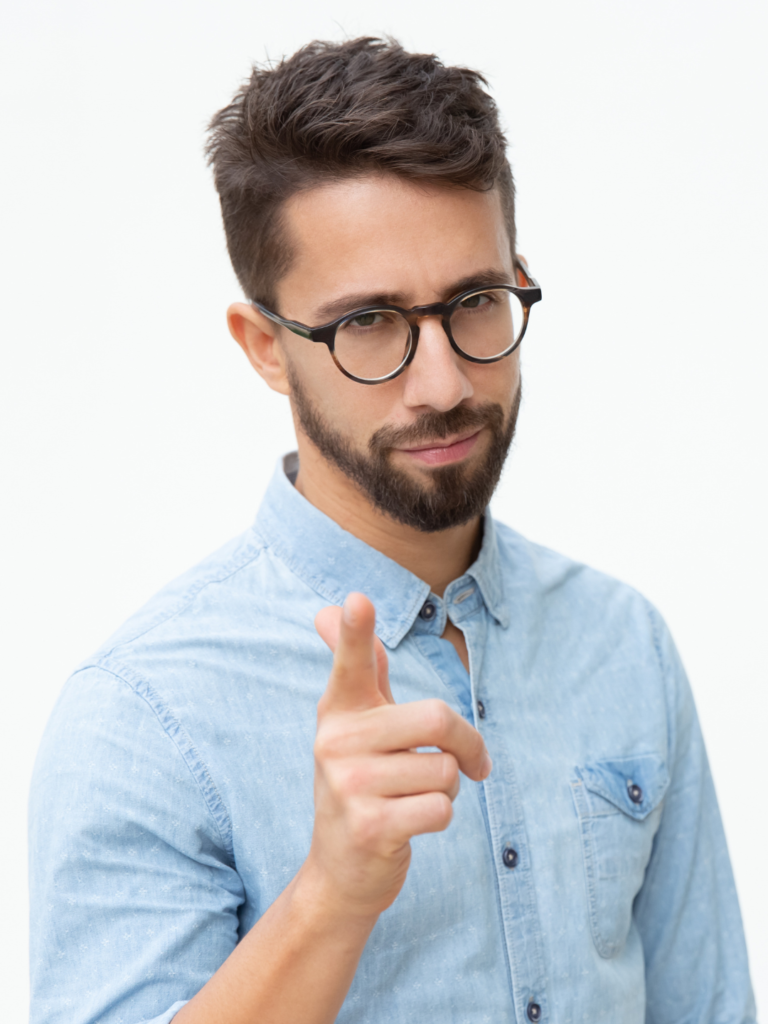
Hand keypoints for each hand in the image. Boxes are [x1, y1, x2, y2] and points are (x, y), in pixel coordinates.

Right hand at [305, 592, 491, 920]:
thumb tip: (328, 609)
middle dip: (466, 744)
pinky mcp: (369, 826)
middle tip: (467, 761)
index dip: (355, 630)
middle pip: (437, 718)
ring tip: (412, 798)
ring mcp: (350, 785)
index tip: (357, 599)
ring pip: (446, 769)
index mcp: (339, 709)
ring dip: (447, 788)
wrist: (340, 871)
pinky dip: (440, 816)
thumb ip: (361, 667)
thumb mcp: (356, 723)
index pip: (351, 661)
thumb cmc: (362, 781)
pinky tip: (409, 823)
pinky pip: (442, 807)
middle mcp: (336, 741)